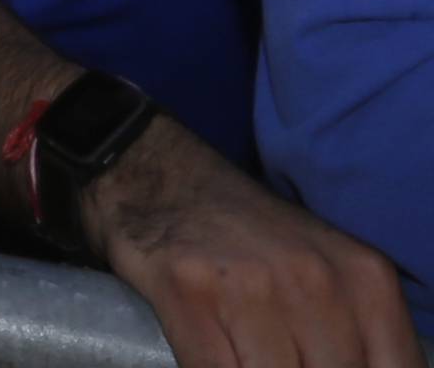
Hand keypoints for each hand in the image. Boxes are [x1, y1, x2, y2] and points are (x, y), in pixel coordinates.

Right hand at [88, 113, 417, 367]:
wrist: (159, 175)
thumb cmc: (251, 239)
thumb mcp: (330, 276)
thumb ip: (356, 342)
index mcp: (365, 278)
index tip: (321, 364)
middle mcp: (316, 279)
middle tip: (280, 356)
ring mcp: (252, 286)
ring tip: (247, 354)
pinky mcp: (190, 294)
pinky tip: (215, 357)